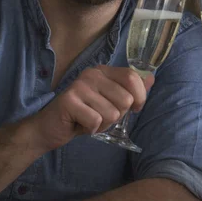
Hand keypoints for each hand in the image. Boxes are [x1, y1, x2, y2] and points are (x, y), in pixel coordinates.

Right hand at [26, 66, 154, 152]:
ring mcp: (79, 86)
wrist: (49, 128)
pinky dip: (92, 129)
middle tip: (100, 115)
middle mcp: (91, 74)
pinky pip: (96, 121)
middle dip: (117, 115)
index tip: (134, 107)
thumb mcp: (110, 100)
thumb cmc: (83, 114)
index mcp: (103, 71)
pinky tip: (80, 125)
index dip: (139, 97)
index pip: (132, 77)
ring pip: (112, 113)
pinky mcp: (69, 101)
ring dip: (103, 124)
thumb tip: (152, 78)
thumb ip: (130, 89)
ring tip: (89, 120)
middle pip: (125, 99)